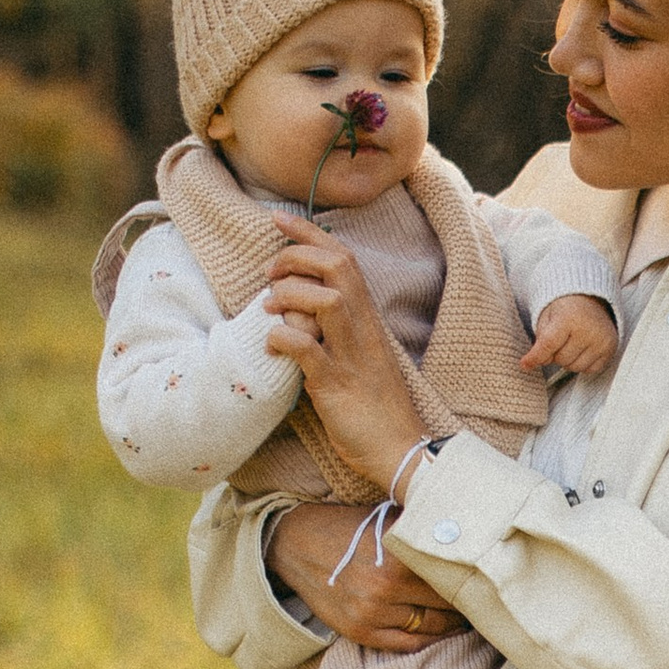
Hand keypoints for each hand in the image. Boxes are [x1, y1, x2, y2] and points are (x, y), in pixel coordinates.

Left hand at [261, 229, 425, 485]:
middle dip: (296, 257)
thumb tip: (299, 307)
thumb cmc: (375, 406)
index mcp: (368, 319)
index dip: (310, 233)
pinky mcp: (337, 385)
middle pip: (337, 268)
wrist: (399, 449)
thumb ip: (336, 328)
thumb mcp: (358, 355)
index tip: (279, 219)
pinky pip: (308, 349)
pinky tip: (272, 345)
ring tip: (269, 307)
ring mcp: (351, 356)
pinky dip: (283, 339)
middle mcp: (363, 330)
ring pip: (325, 301)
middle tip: (270, 272)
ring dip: (290, 294)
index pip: (344, 259)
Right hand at [265, 500, 470, 651]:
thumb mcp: (388, 519)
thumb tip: (474, 531)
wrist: (296, 543)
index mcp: (397, 556)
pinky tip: (443, 631)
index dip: (475, 577)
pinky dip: (429, 639)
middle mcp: (384, 588)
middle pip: (447, 604)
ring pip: (431, 627)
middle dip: (469, 601)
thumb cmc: (350, 526)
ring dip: (454, 623)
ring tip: (468, 615)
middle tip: (487, 598)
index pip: (453, 575)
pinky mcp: (358, 631)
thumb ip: (424, 531)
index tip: (491, 577)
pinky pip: (407, 644)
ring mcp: (370, 614)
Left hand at [522, 292, 619, 378]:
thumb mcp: (546, 317)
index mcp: (569, 317)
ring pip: (575, 367)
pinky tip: (582, 349)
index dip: (534, 357)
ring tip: (570, 343)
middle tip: (558, 340)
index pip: (548, 345)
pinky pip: (590, 370)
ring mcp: (601, 340)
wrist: (589, 297)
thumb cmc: (564, 308)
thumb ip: (540, 341)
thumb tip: (539, 363)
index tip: (525, 364)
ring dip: (568, 360)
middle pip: (562, 359)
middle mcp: (588, 329)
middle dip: (555, 354)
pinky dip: (583, 363)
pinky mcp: (610, 348)